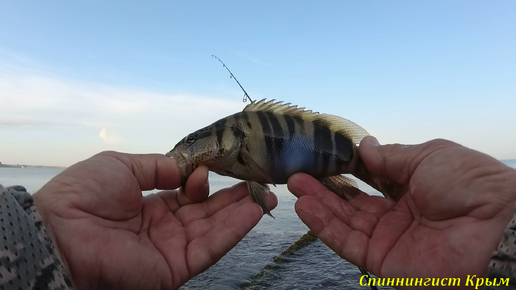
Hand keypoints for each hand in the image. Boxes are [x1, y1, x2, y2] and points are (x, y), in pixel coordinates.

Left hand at [34, 151, 276, 289]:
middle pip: (206, 212)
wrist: (60, 233)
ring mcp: (171, 249)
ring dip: (241, 212)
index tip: (214, 168)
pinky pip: (211, 247)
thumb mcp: (120, 165)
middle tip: (259, 181)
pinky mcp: (176, 268)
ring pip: (214, 229)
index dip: (202, 181)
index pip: (187, 195)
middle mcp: (163, 228)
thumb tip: (185, 170)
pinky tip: (254, 211)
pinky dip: (235, 229)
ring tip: (266, 194)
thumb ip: (157, 166)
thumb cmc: (83, 196)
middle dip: (233, 197)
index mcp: (147, 205)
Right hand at [288, 137, 515, 287]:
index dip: (347, 172)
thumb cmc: (469, 184)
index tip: (323, 158)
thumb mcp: (428, 156)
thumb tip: (364, 146)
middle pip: (352, 203)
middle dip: (325, 188)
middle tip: (298, 173)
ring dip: (318, 205)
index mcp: (413, 189)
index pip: (370, 182)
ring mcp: (389, 240)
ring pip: (344, 222)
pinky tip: (305, 208)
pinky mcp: (382, 263)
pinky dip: (324, 226)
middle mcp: (398, 216)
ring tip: (294, 185)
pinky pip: (347, 243)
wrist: (495, 227)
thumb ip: (391, 157)